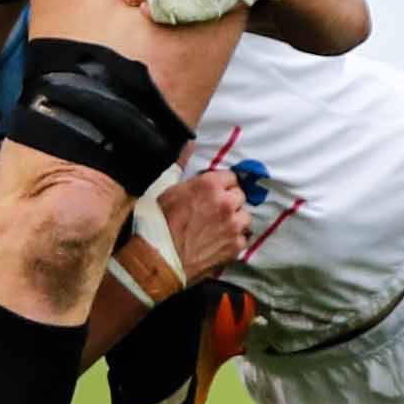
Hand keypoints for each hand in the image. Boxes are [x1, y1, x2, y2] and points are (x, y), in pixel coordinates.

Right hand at [154, 167, 254, 284]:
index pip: (231, 176)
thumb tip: (189, 143)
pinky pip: (243, 238)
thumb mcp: (167, 189)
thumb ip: (182, 165)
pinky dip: (235, 239)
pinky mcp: (236, 246)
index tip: (215, 192)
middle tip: (215, 210)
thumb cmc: (157, 224)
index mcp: (210, 185)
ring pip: (245, 216)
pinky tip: (221, 241)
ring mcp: (234, 225)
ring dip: (235, 220)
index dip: (222, 185)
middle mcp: (226, 202)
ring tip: (220, 227)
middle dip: (230, 201)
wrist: (159, 260)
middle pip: (240, 195)